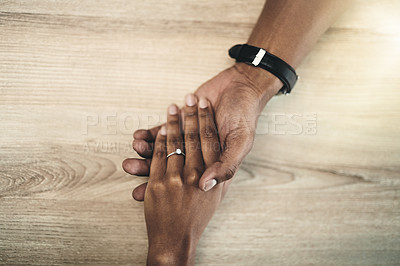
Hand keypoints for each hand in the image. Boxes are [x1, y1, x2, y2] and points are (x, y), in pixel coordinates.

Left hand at [123, 63, 281, 198]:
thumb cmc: (244, 116)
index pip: (181, 182)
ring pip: (162, 150)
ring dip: (145, 151)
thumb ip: (225, 166)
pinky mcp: (180, 124)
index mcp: (210, 166)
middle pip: (168, 166)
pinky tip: (139, 137)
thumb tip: (203, 186)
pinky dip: (149, 135)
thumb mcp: (241, 143)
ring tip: (135, 148)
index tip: (140, 193)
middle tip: (129, 167)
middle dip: (145, 168)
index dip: (162, 189)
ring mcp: (186, 139)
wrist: (240, 87)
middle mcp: (197, 156)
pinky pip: (161, 133)